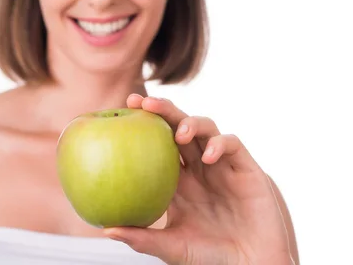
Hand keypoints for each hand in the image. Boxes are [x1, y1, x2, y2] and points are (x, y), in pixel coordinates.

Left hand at [103, 94, 293, 264]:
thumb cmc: (209, 258)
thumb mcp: (171, 247)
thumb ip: (143, 238)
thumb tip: (106, 229)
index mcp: (176, 179)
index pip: (156, 143)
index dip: (142, 124)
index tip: (123, 110)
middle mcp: (197, 166)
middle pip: (178, 126)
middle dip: (163, 109)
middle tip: (143, 103)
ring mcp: (221, 165)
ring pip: (206, 128)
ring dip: (191, 123)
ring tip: (180, 134)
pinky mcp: (246, 169)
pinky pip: (232, 144)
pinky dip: (220, 144)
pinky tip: (208, 157)